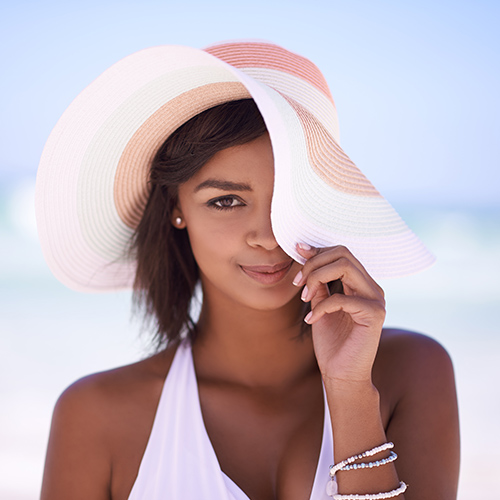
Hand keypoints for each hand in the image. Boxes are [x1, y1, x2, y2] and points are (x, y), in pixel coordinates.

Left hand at [293, 244, 385, 384]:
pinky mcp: (374, 315)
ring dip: (317, 278)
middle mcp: (372, 287)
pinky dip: (321, 307)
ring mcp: (376, 300)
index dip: (317, 251)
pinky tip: (311, 320)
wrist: (341, 373)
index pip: (341, 253)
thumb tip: (304, 252)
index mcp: (361, 283)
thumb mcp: (319, 304)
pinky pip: (342, 298)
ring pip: (345, 267)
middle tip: (298, 283)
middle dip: (314, 264)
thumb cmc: (331, 342)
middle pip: (343, 254)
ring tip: (304, 297)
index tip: (297, 252)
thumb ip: (318, 282)